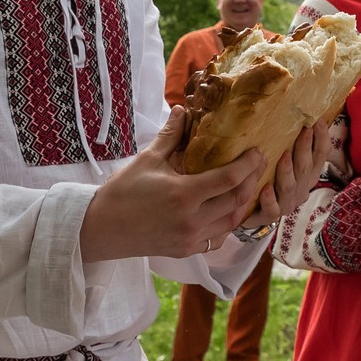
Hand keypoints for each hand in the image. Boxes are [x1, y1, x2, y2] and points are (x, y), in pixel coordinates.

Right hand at [79, 108, 268, 261]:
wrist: (102, 229)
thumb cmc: (122, 192)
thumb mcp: (147, 159)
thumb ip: (171, 136)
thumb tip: (182, 109)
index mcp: (183, 194)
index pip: (228, 179)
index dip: (248, 164)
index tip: (257, 152)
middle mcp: (192, 219)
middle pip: (236, 201)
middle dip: (252, 181)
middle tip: (259, 164)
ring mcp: (191, 238)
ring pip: (231, 222)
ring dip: (244, 203)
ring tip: (249, 185)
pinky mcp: (187, 250)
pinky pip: (218, 238)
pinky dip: (228, 224)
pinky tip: (229, 210)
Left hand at [235, 120, 332, 231]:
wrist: (254, 211)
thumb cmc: (271, 178)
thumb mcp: (284, 159)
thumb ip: (290, 142)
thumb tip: (290, 110)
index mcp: (308, 173)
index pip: (321, 154)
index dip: (322, 138)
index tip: (318, 120)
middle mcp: (301, 188)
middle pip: (306, 168)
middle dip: (305, 148)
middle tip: (304, 130)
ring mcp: (287, 202)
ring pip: (290, 186)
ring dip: (287, 170)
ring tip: (284, 156)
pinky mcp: (270, 214)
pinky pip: (272, 208)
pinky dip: (269, 198)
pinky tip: (265, 188)